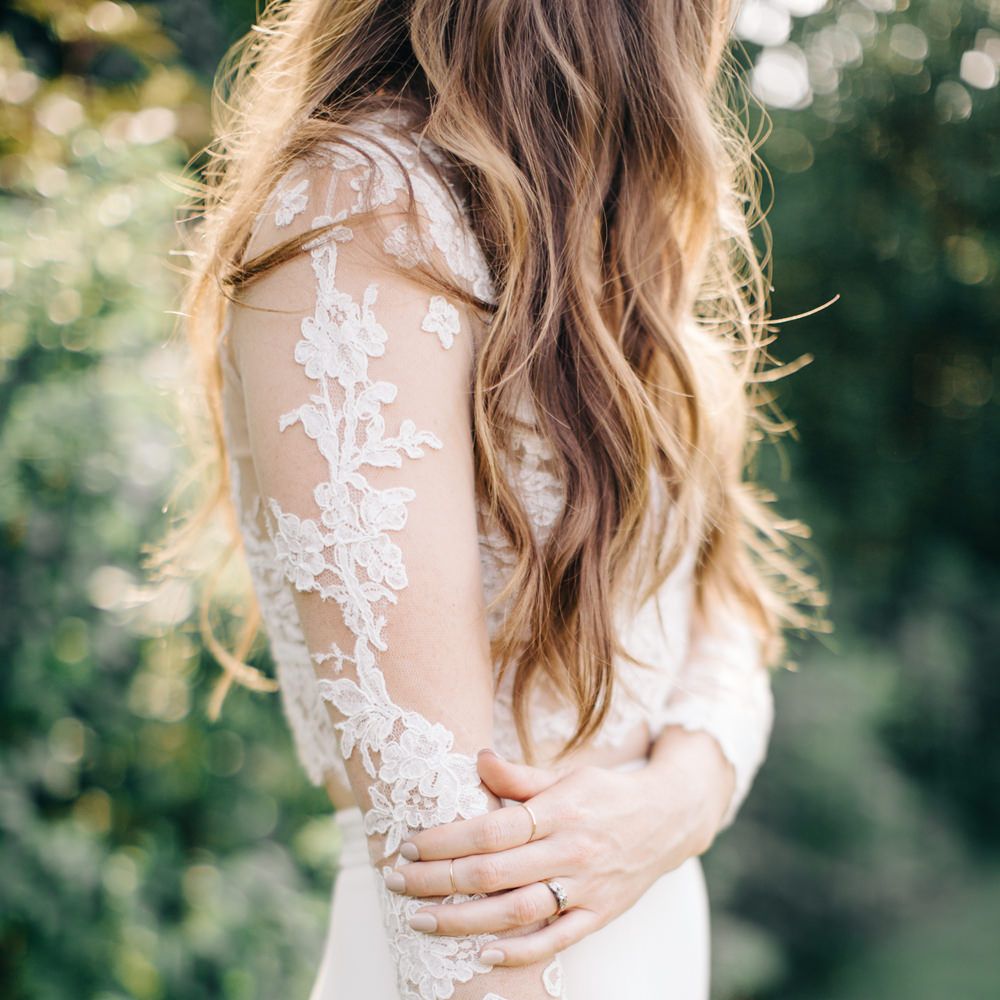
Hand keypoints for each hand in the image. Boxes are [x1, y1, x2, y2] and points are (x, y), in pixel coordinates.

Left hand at [382, 729, 734, 967]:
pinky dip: (518, 951)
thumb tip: (477, 759)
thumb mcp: (565, 775)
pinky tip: (480, 953)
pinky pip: (556, 940)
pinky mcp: (599, 915)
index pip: (491, 829)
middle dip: (438, 880)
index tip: (410, 845)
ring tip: (421, 920)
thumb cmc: (605, 794)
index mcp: (559, 810)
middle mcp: (571, 850)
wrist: (669, 819)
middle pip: (494, 873)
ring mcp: (586, 887)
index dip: (446, 840)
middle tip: (397, 882)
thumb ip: (519, 775)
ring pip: (517, 912)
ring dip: (463, 920)